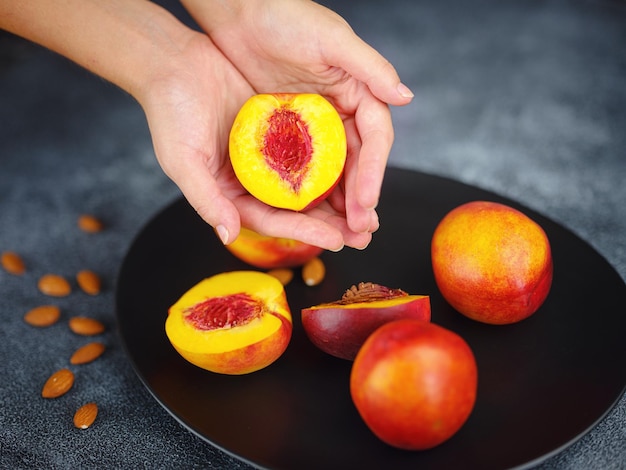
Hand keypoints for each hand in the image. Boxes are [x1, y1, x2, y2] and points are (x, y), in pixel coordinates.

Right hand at [137, 30, 370, 249]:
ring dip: (338, 196)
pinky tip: (356, 166)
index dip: (305, 231)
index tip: (338, 240)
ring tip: (368, 211)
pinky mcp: (279, 127)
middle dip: (331, 224)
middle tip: (364, 235)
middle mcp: (253, 179)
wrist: (174, 62)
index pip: (273, 220)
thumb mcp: (183, 160)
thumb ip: (206, 200)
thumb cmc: (169, 113)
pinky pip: (311, 147)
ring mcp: (268, 154)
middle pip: (297, 208)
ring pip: (309, 182)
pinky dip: (331, 159)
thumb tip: (229, 235)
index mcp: (231, 194)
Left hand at [180, 0, 412, 245]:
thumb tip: (407, 98)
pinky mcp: (289, 130)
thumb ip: (371, 68)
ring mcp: (315, 123)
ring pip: (334, 171)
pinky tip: (310, 213)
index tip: (367, 202)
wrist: (239, 13)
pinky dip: (310, 190)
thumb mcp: (331, 40)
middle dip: (361, 197)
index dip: (374, 172)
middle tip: (360, 231)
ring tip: (342, 234)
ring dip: (340, 203)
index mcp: (359, 91)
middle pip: (358, 162)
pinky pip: (304, 167)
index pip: (376, 139)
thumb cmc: (286, 17)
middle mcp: (341, 110)